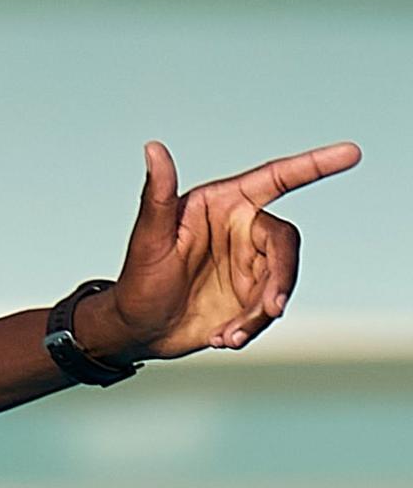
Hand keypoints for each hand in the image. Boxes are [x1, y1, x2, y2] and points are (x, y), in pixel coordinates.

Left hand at [85, 139, 361, 361]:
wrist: (136, 330)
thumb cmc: (137, 279)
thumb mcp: (148, 239)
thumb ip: (157, 194)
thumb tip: (152, 148)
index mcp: (223, 205)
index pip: (276, 178)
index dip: (314, 164)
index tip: (351, 152)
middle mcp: (242, 230)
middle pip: (285, 244)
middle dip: (282, 277)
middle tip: (270, 309)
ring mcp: (250, 264)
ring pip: (281, 281)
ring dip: (260, 312)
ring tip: (227, 335)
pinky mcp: (252, 295)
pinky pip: (269, 309)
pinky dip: (251, 327)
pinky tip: (224, 338)